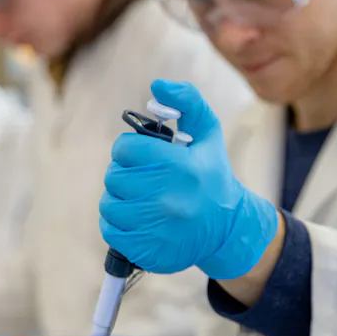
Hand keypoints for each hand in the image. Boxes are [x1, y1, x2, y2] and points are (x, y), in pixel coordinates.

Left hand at [100, 79, 278, 278]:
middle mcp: (169, 198)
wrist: (227, 228)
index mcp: (181, 166)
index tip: (145, 157)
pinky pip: (110, 230)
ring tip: (142, 199)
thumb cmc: (211, 175)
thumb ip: (188, 101)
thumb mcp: (209, 133)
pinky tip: (138, 219)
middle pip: (114, 176)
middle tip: (146, 179)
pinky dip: (118, 224)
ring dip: (120, 199)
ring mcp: (157, 227)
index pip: (126, 148)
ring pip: (109, 204)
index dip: (131, 150)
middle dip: (126, 174)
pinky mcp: (147, 250)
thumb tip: (157, 85)